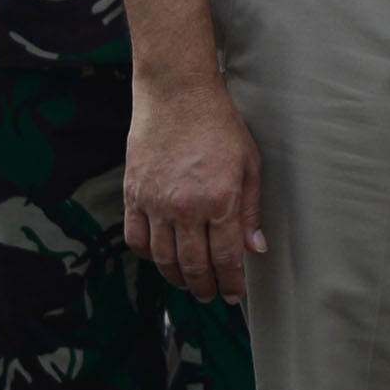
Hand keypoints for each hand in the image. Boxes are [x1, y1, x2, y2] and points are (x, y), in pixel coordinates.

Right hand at [125, 70, 265, 301]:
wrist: (177, 95)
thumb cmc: (219, 125)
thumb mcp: (249, 165)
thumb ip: (250, 211)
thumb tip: (255, 248)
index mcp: (220, 201)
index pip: (226, 258)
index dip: (230, 283)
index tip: (233, 294)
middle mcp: (186, 207)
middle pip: (193, 265)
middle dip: (204, 286)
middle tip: (210, 294)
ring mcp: (155, 203)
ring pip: (163, 258)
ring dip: (177, 277)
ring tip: (188, 282)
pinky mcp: (134, 194)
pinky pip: (136, 238)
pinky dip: (148, 254)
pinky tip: (160, 257)